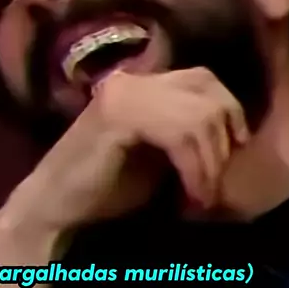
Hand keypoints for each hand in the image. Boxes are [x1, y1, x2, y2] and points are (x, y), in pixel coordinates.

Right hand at [0, 67, 249, 246]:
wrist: (54, 210)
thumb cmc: (105, 189)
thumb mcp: (158, 156)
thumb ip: (185, 136)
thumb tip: (234, 135)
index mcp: (141, 83)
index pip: (203, 77)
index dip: (229, 110)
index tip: (234, 153)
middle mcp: (132, 80)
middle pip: (206, 89)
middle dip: (223, 138)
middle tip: (218, 182)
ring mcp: (122, 94)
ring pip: (197, 114)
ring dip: (210, 162)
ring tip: (204, 196)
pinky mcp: (116, 116)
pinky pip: (178, 134)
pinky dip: (194, 168)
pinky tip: (192, 195)